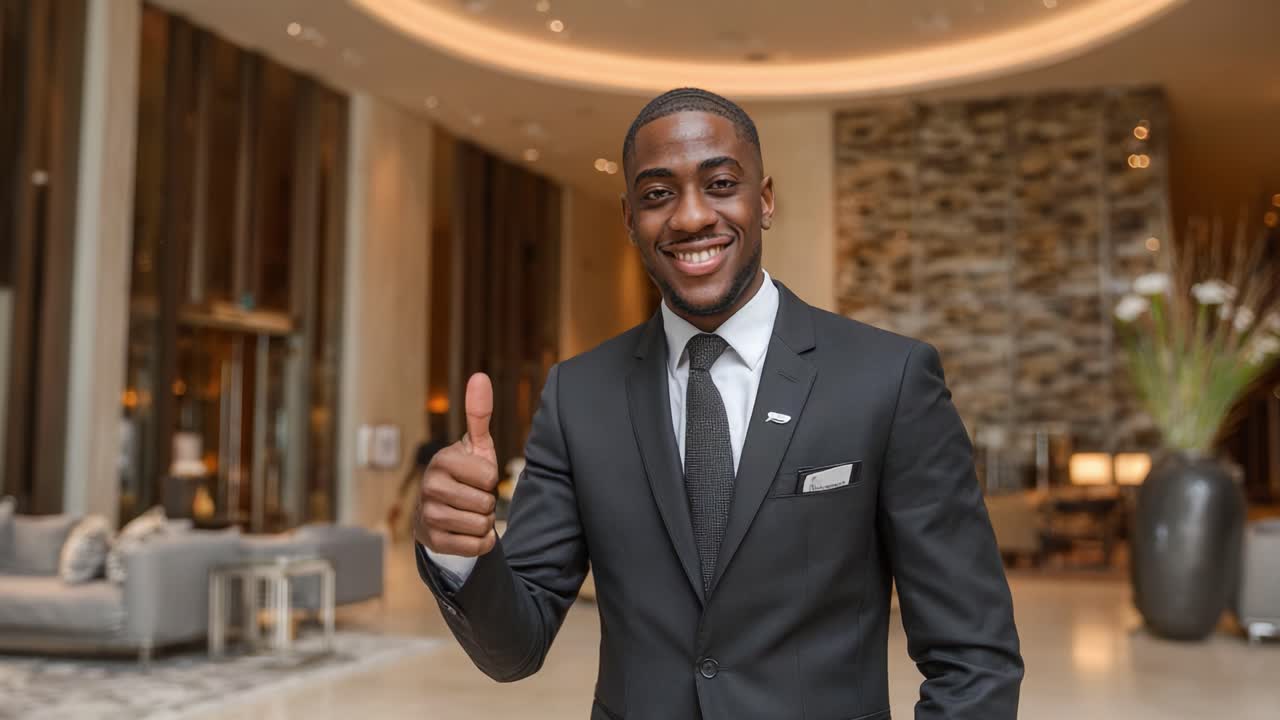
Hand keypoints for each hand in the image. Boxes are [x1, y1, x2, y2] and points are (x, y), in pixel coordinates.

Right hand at [415, 373, 499, 556]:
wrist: (444, 514)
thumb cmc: (465, 476)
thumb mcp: (476, 446)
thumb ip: (479, 414)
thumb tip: (480, 376)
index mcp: (442, 460)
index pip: (489, 475)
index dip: (490, 479)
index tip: (476, 477)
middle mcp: (429, 486)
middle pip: (485, 502)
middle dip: (487, 503)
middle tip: (473, 498)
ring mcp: (428, 515)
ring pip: (481, 525)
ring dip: (483, 522)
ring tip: (469, 513)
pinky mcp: (432, 541)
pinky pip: (475, 546)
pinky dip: (480, 542)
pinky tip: (467, 532)